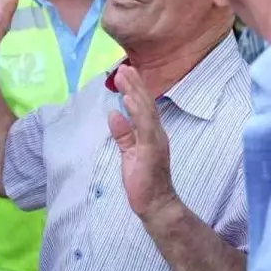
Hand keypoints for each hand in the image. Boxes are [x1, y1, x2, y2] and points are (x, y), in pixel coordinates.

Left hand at [108, 64, 178, 221]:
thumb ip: (123, 134)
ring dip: (134, 91)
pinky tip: (129, 98)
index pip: (143, 106)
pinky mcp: (151, 150)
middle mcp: (156, 133)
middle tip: (124, 66)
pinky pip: (144, 126)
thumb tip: (114, 113)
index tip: (125, 72)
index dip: (135, 88)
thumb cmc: (143, 181)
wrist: (156, 204)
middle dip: (134, 83)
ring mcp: (155, 140)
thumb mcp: (129, 153)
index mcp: (152, 133)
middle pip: (145, 103)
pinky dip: (136, 110)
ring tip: (125, 74)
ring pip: (145, 109)